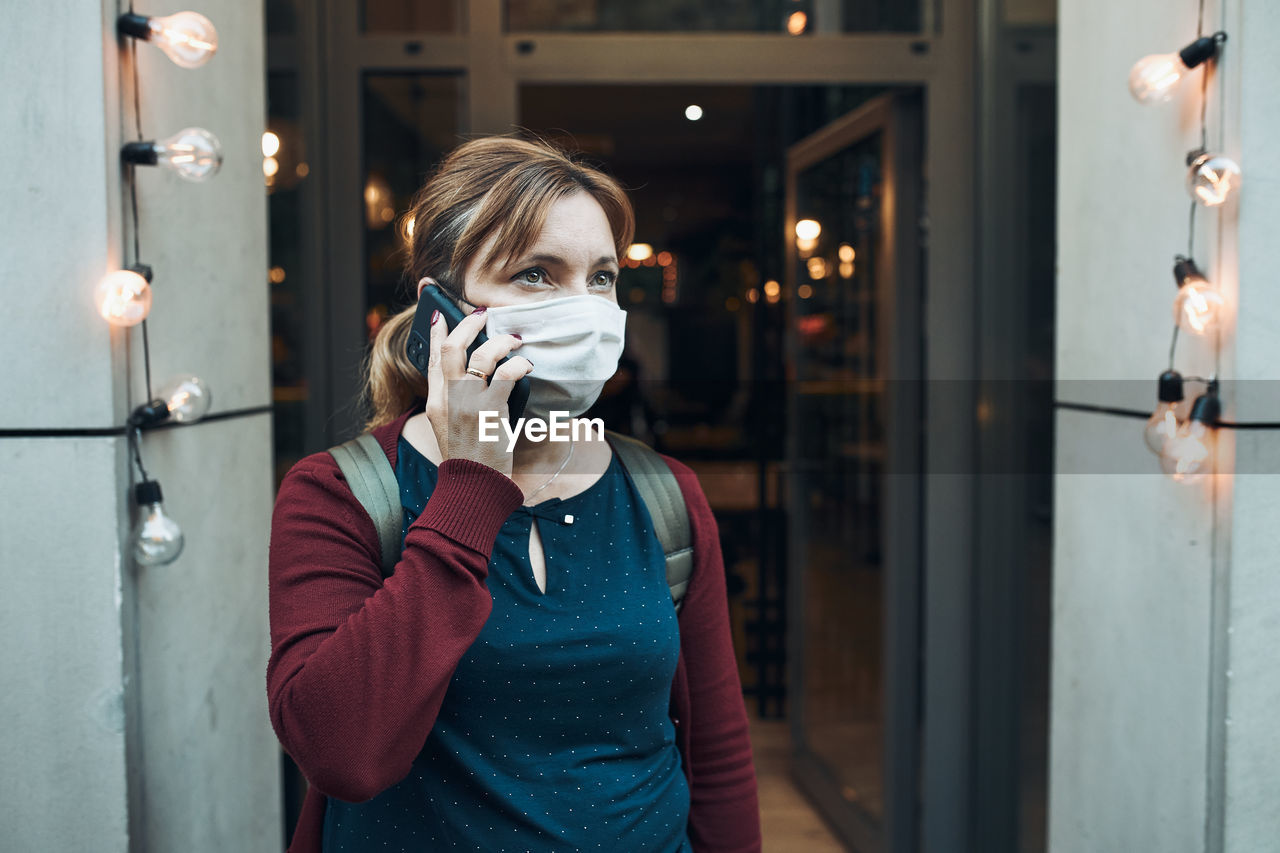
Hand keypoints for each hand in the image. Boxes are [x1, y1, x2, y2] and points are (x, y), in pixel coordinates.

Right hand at [424, 306, 532, 476]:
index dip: (437, 332)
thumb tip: (477, 376)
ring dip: (501, 342)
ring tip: (515, 340)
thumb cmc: (469, 459)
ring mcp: (467, 403)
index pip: (432, 358)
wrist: (473, 487)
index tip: (441, 313)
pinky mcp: (490, 411)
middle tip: (484, 315)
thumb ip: (457, 402)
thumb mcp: (451, 428)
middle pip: (452, 347)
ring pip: (480, 355)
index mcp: (436, 401)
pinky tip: (526, 364)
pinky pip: (506, 374)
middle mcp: (448, 398)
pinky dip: (519, 364)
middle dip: (468, 324)